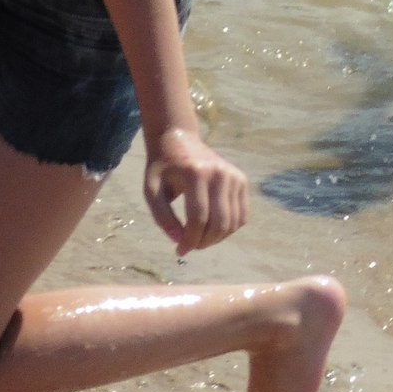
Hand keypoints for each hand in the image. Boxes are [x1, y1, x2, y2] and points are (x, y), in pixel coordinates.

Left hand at [142, 128, 247, 255]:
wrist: (179, 140)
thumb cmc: (162, 167)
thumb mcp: (151, 189)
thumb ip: (161, 215)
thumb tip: (178, 240)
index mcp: (195, 173)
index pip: (198, 218)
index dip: (190, 240)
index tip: (179, 251)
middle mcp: (219, 174)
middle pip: (219, 223)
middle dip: (204, 242)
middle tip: (190, 247)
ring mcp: (234, 176)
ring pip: (233, 222)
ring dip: (217, 238)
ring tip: (199, 239)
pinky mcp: (242, 180)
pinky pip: (241, 216)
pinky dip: (229, 228)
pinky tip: (212, 228)